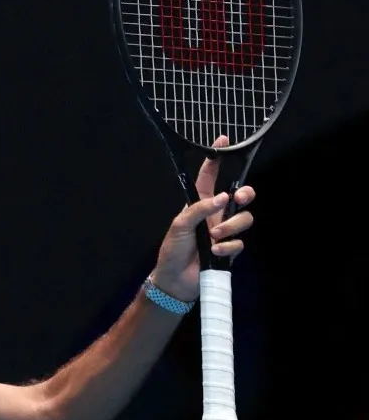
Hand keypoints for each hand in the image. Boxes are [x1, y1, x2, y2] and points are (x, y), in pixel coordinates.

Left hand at [150, 135, 256, 301]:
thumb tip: (222, 198)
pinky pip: (240, 242)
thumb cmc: (173, 249)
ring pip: (245, 218)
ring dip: (230, 227)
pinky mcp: (230, 248)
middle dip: (245, 193)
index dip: (215, 160)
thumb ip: (199, 209)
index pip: (209, 177)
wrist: (176, 280)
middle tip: (238, 198)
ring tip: (213, 237)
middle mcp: (215, 215)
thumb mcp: (179, 225)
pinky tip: (215, 252)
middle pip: (240, 195)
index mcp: (199, 204)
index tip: (223, 139)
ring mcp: (224, 231)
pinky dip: (228, 247)